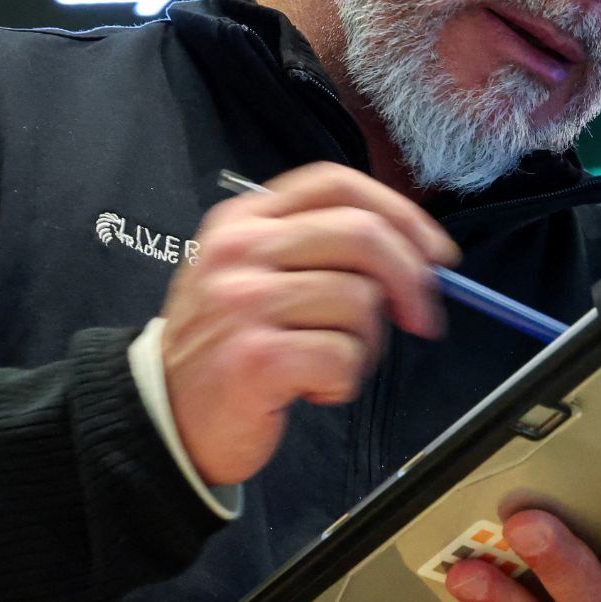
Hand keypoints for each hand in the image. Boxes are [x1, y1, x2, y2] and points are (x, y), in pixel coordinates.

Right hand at [159, 162, 459, 486]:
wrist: (166, 417)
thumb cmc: (227, 346)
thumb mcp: (255, 275)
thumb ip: (321, 250)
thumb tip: (418, 256)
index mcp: (243, 220)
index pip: (337, 184)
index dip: (400, 213)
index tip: (434, 253)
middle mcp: (240, 251)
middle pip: (362, 236)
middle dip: (410, 280)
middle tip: (421, 319)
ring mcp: (243, 302)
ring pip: (359, 303)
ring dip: (362, 346)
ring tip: (322, 362)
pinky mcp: (255, 358)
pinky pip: (343, 358)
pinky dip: (341, 382)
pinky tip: (307, 388)